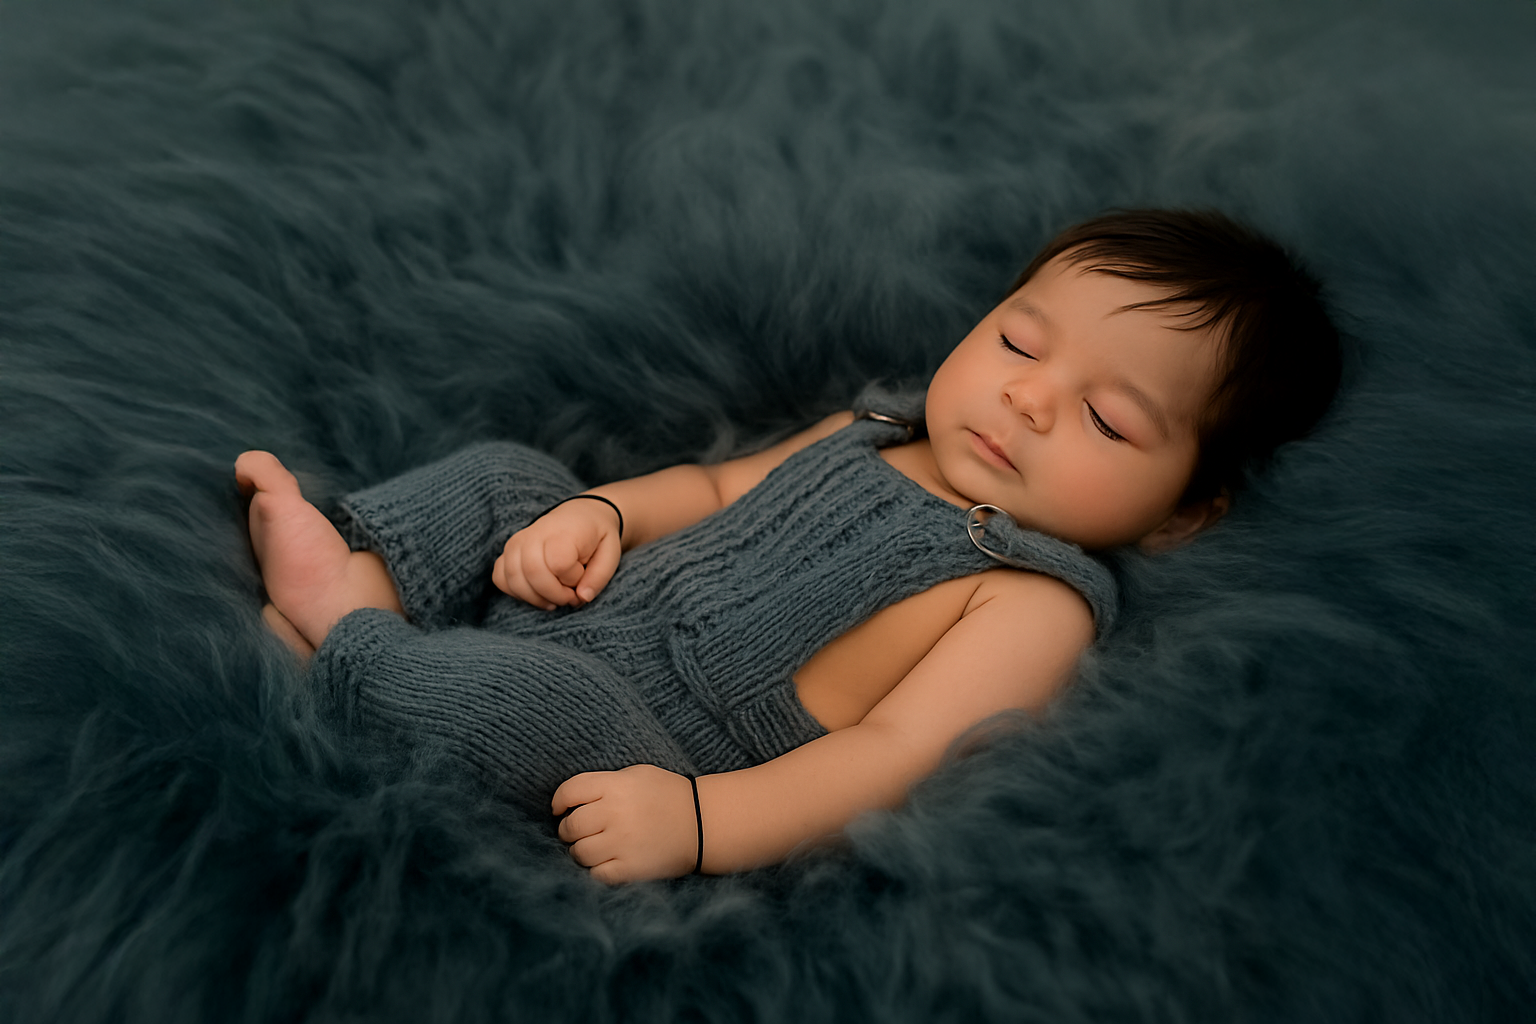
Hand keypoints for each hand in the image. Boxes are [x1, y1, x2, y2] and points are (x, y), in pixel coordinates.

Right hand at [493, 498, 621, 608]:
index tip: (582, 578)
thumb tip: (582, 597)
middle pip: (531, 572)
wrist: (581, 515)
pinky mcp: (507, 551)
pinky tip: (535, 592)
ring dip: (534, 598)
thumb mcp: (611, 553)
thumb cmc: (597, 536)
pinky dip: (516, 592)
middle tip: (568, 596)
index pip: (559, 563)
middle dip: (552, 594)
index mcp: (564, 531)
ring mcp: (517, 542)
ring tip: (554, 598)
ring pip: (512, 578)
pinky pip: (500, 577)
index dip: (572, 579)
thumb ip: (600, 577)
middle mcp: (535, 534)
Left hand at [552, 765, 698, 883]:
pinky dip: (596, 870)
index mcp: (616, 786)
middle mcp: (615, 812)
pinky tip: (606, 862)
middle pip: (571, 825)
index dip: (559, 801)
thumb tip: (569, 801)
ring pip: (579, 852)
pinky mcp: (630, 869)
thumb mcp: (637, 775)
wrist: (703, 823)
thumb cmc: (667, 795)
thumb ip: (604, 783)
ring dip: (580, 851)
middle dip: (569, 830)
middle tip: (579, 831)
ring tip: (593, 847)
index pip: (569, 791)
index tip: (560, 810)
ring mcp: (622, 842)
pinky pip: (596, 874)